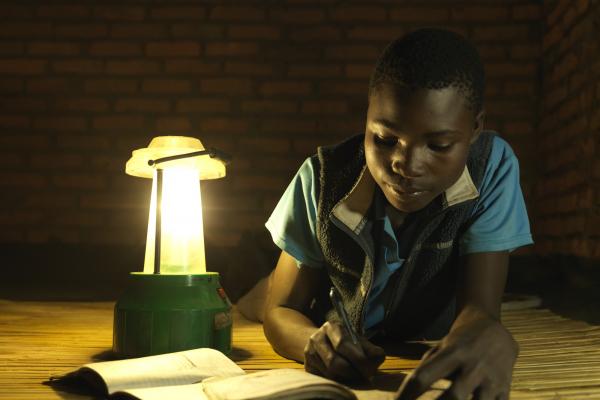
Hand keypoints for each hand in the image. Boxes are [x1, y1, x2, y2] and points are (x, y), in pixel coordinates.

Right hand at [303, 321, 385, 381]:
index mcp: (331, 327)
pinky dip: (338, 380)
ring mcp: (309, 353)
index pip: (343, 344)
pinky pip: (324, 378)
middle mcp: (316, 338)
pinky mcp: (308, 366)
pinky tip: (344, 376)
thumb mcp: (357, 340)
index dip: (358, 359)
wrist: (321, 341)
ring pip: (330, 372)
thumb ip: (370, 348)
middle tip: (364, 376)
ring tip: (355, 375)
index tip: (370, 369)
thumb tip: (378, 356)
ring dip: (346, 377)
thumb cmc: (345, 342)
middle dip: (353, 372)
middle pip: (334, 361)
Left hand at [395, 307, 518, 399]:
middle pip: (454, 397)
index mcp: (452, 353)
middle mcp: (473, 367)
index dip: (407, 394)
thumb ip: (427, 366)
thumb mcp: (442, 346)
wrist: (496, 330)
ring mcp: (492, 380)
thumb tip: (409, 389)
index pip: (424, 376)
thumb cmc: (461, 340)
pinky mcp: (505, 389)